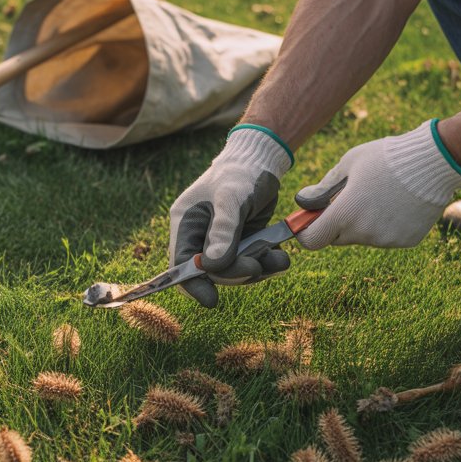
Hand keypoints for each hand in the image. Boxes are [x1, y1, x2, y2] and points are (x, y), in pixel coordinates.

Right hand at [168, 126, 293, 306]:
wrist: (261, 161)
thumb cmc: (240, 174)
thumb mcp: (231, 199)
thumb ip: (223, 231)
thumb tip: (211, 266)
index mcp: (186, 225)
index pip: (181, 265)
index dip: (193, 285)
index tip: (212, 300)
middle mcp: (200, 237)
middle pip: (210, 273)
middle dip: (234, 273)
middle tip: (257, 265)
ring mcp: (221, 242)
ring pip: (233, 272)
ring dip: (255, 270)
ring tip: (276, 260)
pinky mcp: (241, 243)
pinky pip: (250, 263)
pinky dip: (266, 264)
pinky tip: (280, 257)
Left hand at [294, 120, 460, 248]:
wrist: (435, 162)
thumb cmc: (387, 157)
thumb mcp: (349, 164)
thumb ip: (323, 187)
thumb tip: (303, 201)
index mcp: (344, 214)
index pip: (312, 240)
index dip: (306, 231)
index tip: (308, 222)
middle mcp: (363, 233)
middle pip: (336, 238)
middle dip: (336, 223)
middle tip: (348, 200)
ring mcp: (386, 239)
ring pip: (362, 237)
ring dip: (363, 223)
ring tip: (381, 195)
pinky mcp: (405, 241)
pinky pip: (385, 237)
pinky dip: (385, 225)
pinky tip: (398, 203)